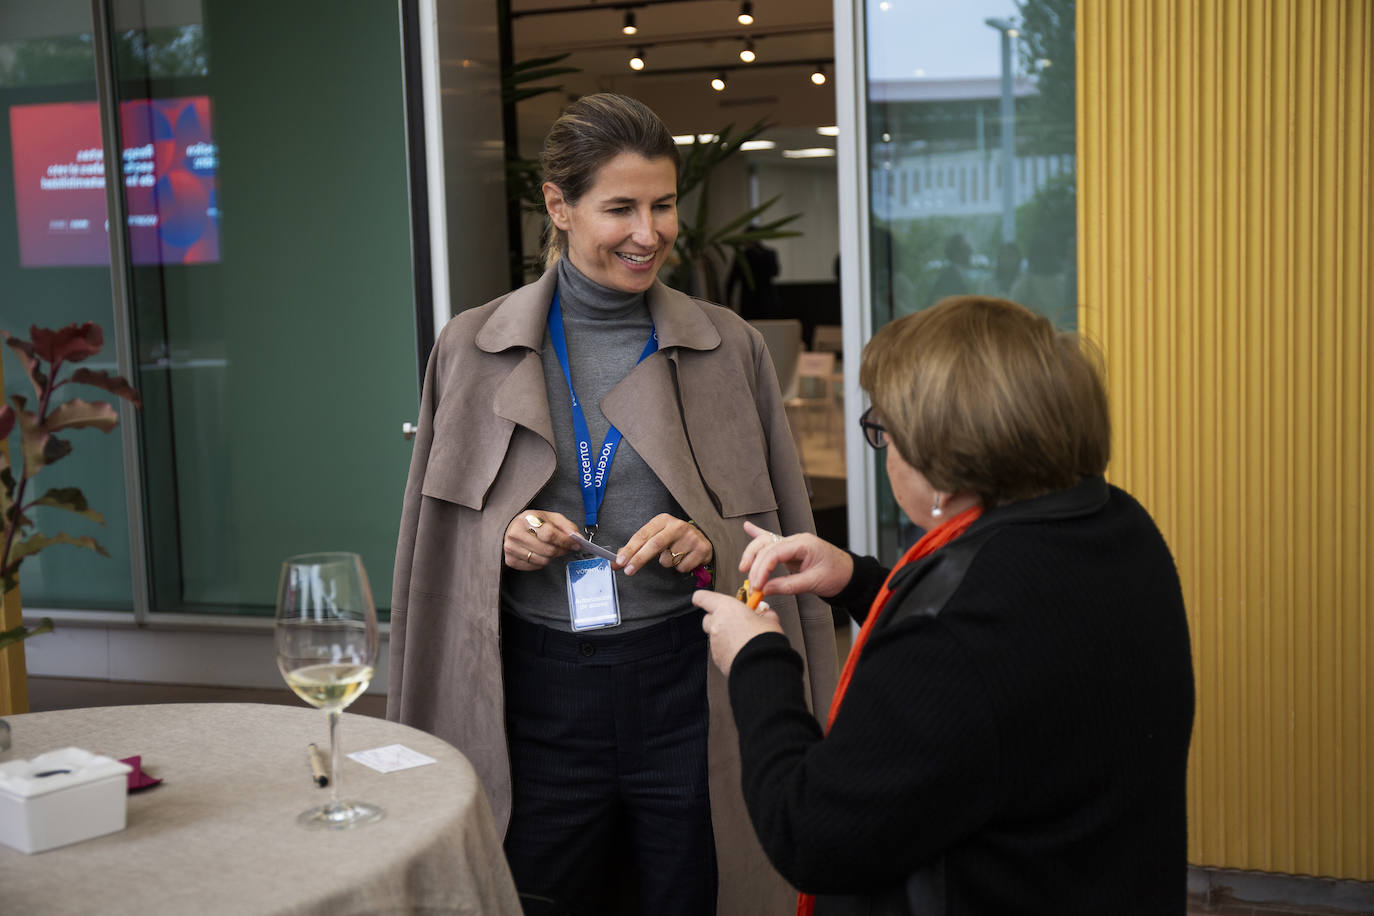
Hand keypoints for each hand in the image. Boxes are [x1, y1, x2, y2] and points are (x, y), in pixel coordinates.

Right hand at [504, 509, 580, 570]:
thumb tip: (578, 538)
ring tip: (550, 549)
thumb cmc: (534, 522)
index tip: (574, 544)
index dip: (565, 541)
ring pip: (542, 561)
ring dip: (551, 557)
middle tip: (564, 548)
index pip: (550, 534)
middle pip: (547, 550)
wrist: (513, 528)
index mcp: (527, 518)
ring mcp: (511, 547)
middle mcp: (516, 533)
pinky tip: (540, 554)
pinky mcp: (510, 559)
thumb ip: (566, 527)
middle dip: (561, 551)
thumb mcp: (551, 518)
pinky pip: (534, 567)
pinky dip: (541, 563)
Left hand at [617, 513, 712, 575]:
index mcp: (663, 520)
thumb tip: (616, 563)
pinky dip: (680, 568)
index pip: (642, 535)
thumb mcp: (655, 537)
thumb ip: (635, 549)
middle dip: (639, 559)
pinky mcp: (702, 548)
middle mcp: (677, 525)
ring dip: (666, 563)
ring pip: (668, 560)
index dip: (630, 549)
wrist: (702, 538)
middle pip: (654, 545)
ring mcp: (691, 537)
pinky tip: (685, 558)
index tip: (620, 561)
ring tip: (674, 555)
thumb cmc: (673, 539)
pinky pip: (682, 567)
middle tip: (628, 571)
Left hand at [693, 588, 782, 676]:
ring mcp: (715, 642)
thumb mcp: (770, 620)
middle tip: (734, 621)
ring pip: (714, 636)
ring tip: (743, 639)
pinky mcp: (717, 658)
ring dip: (725, 636)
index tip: (704, 598)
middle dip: (719, 619)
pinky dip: (727, 650)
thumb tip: (766, 614)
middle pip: (708, 618)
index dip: (703, 598)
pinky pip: (719, 651)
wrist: (762, 665)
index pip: (703, 597)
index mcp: (726, 608)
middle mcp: (716, 624)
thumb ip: (764, 614)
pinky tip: (742, 651)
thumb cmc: (764, 641)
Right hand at [739, 520, 853, 599]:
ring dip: (752, 555)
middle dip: (754, 564)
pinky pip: (772, 540)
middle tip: (752, 584)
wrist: (850, 574)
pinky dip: (758, 534)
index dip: (762, 569)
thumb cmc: (837, 576)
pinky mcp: (791, 550)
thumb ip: (788, 586)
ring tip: (744, 568)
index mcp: (803, 544)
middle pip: (766, 545)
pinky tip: (748, 527)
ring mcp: (792, 543)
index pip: (774, 552)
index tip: (757, 585)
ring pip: (765, 542)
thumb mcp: (813, 583)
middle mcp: (796, 540)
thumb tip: (765, 589)